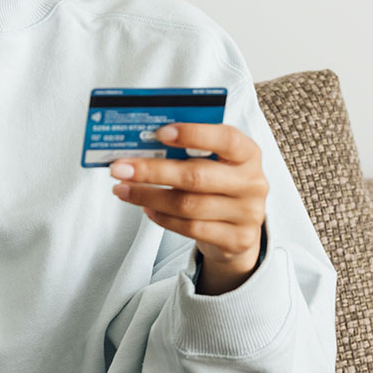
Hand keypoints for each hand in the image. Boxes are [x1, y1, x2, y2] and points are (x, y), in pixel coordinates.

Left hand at [109, 122, 268, 294]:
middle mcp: (252, 183)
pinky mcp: (236, 240)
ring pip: (188, 205)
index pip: (226, 138)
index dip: (193, 134)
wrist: (239, 230)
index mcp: (248, 154)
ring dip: (149, 196)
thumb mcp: (215, 163)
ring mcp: (247, 214)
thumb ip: (189, 151)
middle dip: (153, 171)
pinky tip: (146, 208)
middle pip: (197, 176)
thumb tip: (142, 143)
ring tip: (123, 189)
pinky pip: (190, 228)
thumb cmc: (219, 186)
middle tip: (120, 167)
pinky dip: (163, 218)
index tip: (159, 133)